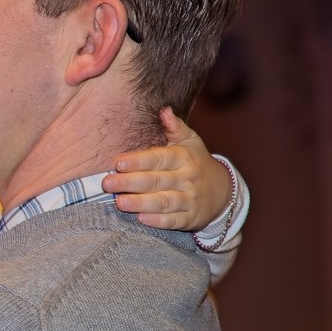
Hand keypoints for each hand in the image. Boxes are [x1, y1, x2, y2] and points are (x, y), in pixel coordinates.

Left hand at [102, 107, 230, 231]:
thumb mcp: (190, 142)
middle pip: (156, 180)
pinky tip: (141, 219)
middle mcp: (187, 178)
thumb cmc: (196, 162)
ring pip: (164, 202)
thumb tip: (163, 109)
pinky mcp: (190, 219)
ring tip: (120, 203)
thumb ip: (175, 127)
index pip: (159, 158)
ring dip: (141, 203)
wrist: (224, 192)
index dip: (138, 161)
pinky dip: (158, 221)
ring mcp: (190, 199)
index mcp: (184, 157)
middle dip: (130, 182)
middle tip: (107, 184)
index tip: (118, 162)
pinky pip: (174, 221)